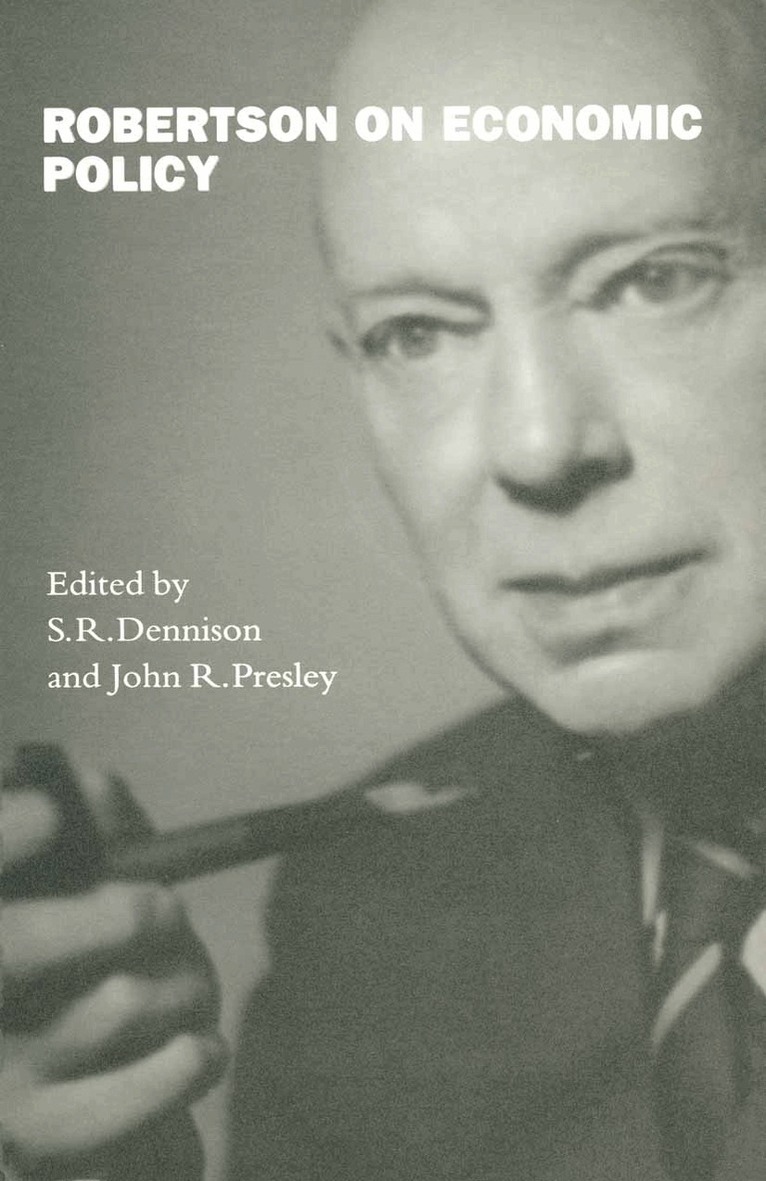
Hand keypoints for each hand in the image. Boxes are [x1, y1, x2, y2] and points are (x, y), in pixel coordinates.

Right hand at [1, 756, 227, 1178]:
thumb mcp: (76, 884)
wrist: (58, 1087)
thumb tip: (91, 782)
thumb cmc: (77, 963)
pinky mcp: (43, 1133)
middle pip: (28, 942)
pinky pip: (131, 1097)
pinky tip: (199, 1047)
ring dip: (183, 982)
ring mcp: (2, 1069)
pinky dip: (185, 1064)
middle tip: (165, 908)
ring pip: (120, 1001)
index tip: (50, 816)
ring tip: (184, 983)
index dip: (2, 835)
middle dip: (130, 912)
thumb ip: (89, 828)